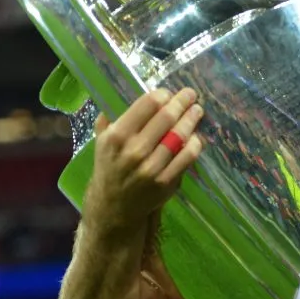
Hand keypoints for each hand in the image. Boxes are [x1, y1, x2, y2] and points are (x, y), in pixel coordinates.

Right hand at [86, 88, 203, 230]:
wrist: (114, 205)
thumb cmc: (110, 167)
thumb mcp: (101, 142)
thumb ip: (109, 119)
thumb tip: (122, 94)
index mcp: (117, 136)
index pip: (147, 105)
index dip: (163, 95)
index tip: (169, 93)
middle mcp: (134, 150)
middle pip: (166, 117)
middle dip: (182, 102)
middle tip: (191, 94)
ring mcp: (151, 167)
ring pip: (179, 136)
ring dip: (192, 119)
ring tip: (197, 111)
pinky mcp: (166, 181)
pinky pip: (187, 157)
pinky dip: (195, 143)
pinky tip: (197, 136)